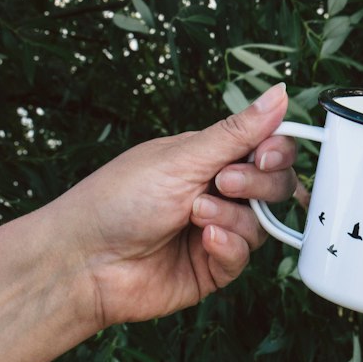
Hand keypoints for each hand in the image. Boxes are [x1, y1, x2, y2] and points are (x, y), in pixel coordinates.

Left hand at [54, 83, 304, 329]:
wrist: (83, 262)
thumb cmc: (117, 200)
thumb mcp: (181, 158)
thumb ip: (237, 132)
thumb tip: (279, 92)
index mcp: (206, 158)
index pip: (265, 148)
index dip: (275, 151)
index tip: (265, 155)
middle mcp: (214, 193)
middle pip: (273, 186)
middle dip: (257, 184)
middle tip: (224, 183)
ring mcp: (215, 231)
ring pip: (261, 223)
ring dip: (233, 217)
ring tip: (196, 216)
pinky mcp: (212, 268)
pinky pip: (244, 257)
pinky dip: (229, 247)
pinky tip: (205, 241)